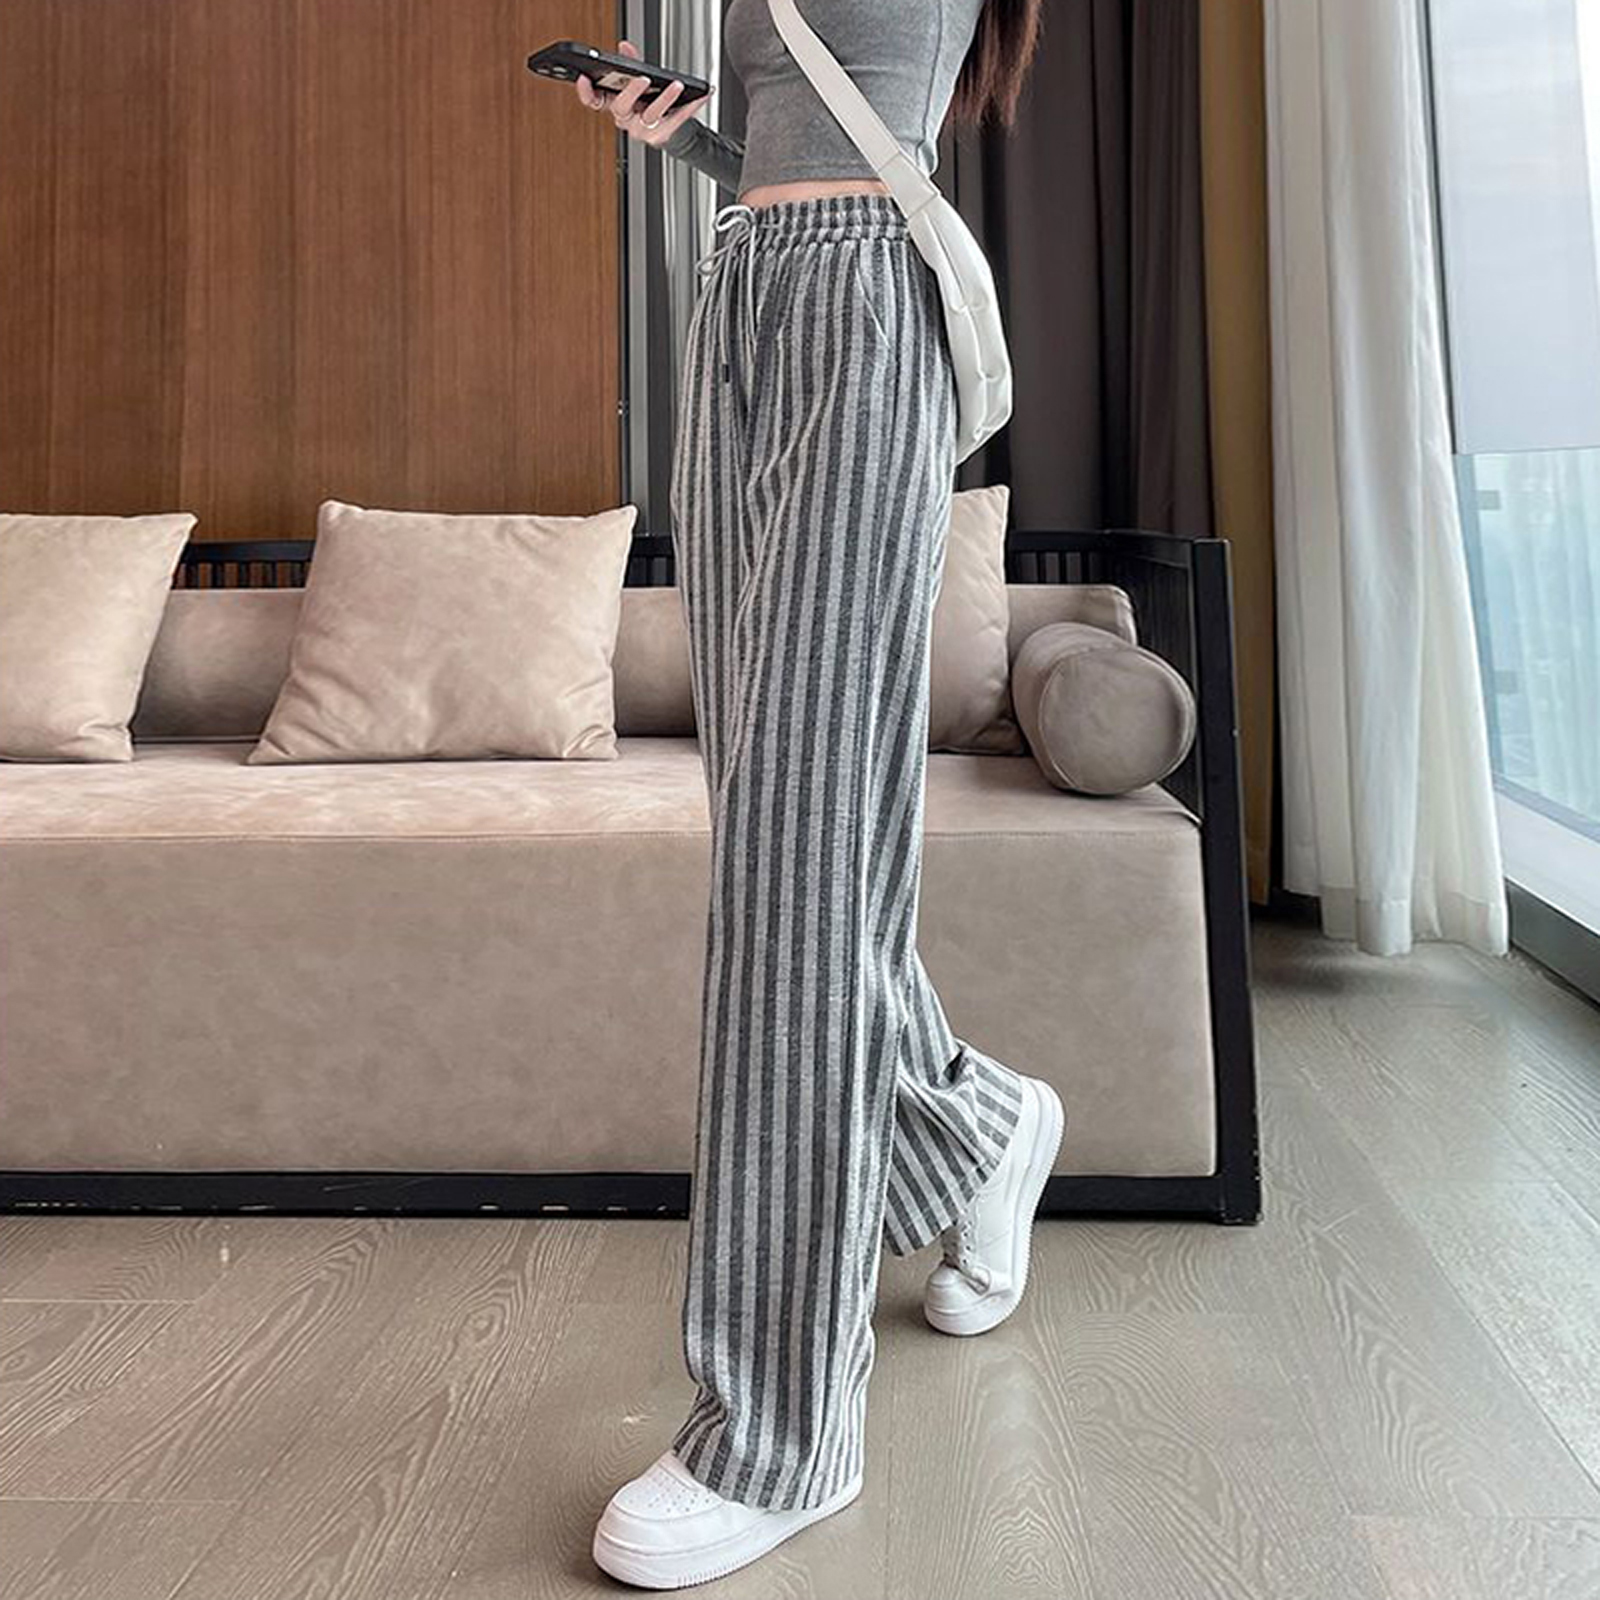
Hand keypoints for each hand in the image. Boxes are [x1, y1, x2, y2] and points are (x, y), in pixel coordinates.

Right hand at [574, 38, 711, 147]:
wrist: (671, 130)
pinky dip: (690, 106)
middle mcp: (626, 120)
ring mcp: (642, 130)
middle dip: (631, 91)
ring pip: (651, 115)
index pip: (595, 101)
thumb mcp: (639, 81)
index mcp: (616, 105)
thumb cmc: (651, 102)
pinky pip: (675, 120)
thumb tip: (625, 47)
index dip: (587, 92)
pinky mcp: (661, 135)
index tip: (585, 79)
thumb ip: (631, 63)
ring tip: (677, 85)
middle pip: (622, 107)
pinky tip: (700, 94)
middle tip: (643, 78)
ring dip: (665, 98)